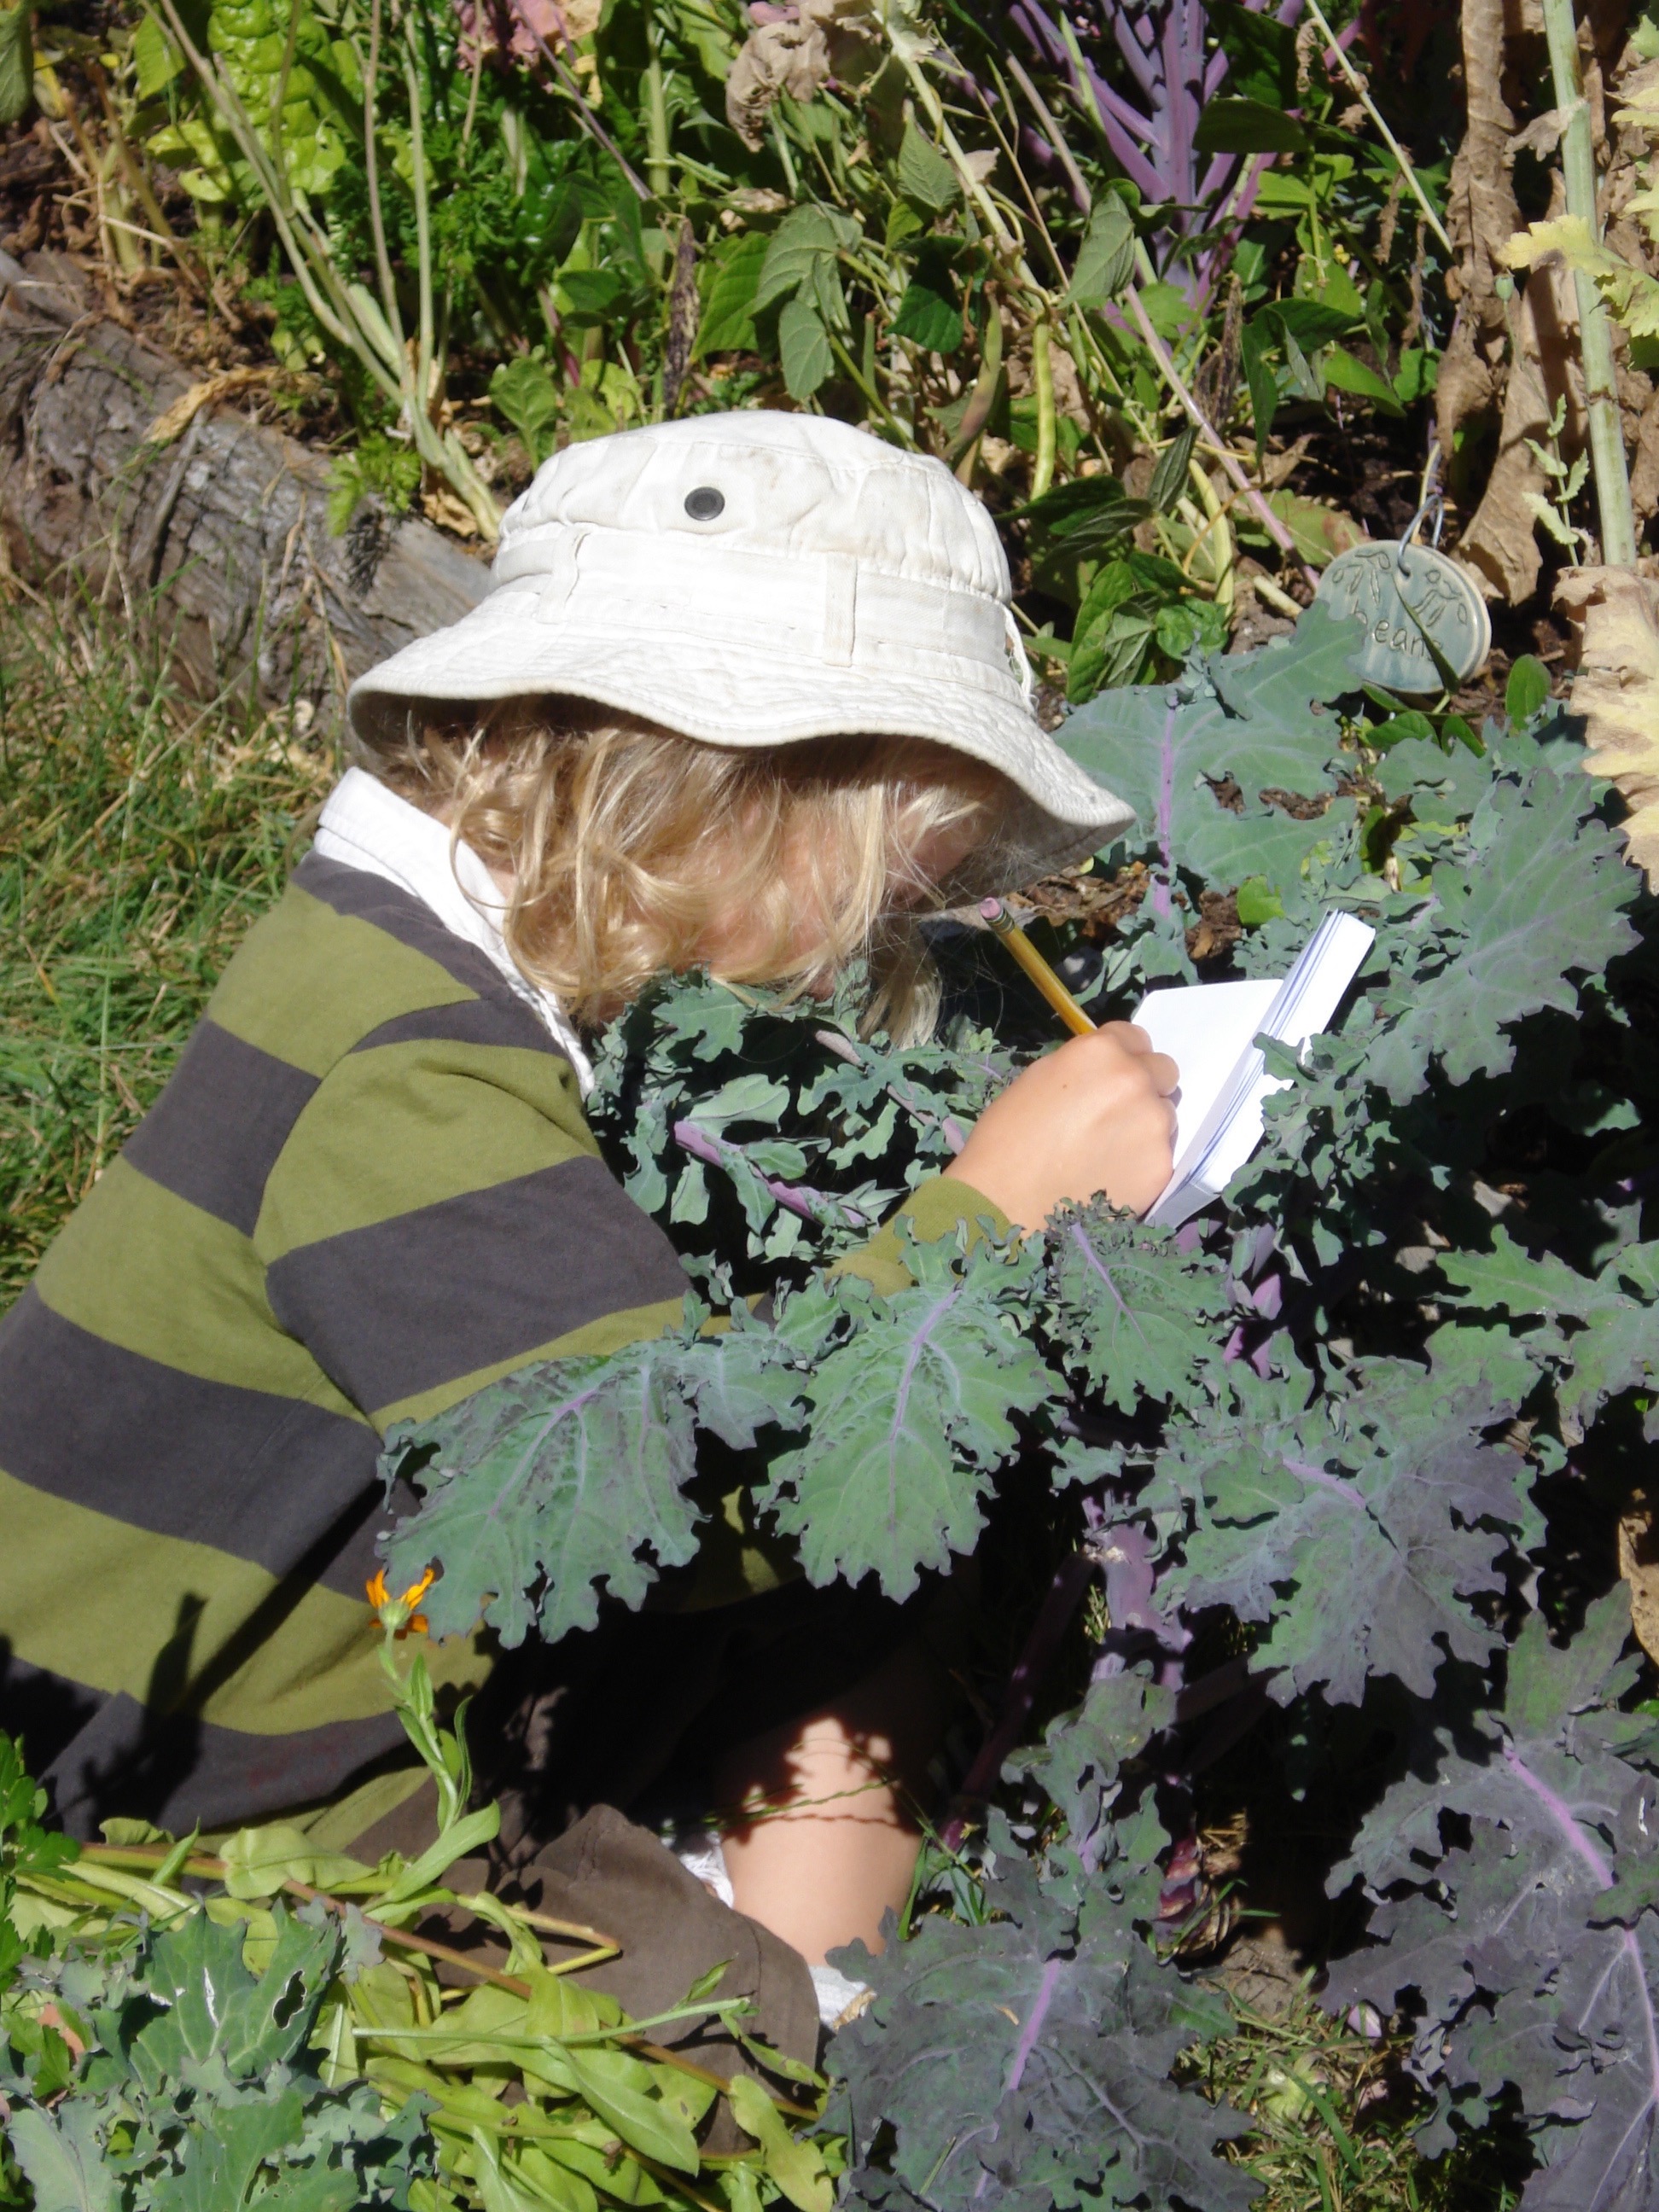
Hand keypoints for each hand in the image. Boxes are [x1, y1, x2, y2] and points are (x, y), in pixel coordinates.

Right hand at [951, 1023, 1178, 1231]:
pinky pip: (1161, 1154)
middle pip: (1164, 1071)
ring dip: (1144, 1125)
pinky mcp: (1162, 1166)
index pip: (1136, 1036)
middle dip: (1144, 1086)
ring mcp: (1154, 1125)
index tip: (1109, 1076)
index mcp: (1101, 1052)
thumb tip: (1102, 1073)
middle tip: (1113, 1113)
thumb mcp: (1038, 1078)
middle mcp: (1136, 1080)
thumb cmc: (1006, 1138)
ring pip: (1165, 1115)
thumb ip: (1083, 1067)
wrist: (1005, 1203)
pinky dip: (1141, 1161)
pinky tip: (1110, 1175)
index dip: (1122, 1056)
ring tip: (1107, 1151)